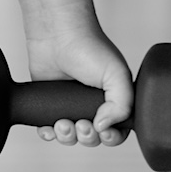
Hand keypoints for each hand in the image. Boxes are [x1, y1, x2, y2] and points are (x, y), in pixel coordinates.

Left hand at [26, 26, 133, 147]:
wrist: (57, 34)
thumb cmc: (90, 47)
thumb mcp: (117, 75)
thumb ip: (122, 105)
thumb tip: (104, 127)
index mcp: (114, 100)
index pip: (118, 132)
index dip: (111, 137)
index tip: (104, 132)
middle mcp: (93, 105)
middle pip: (93, 138)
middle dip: (87, 137)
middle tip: (81, 124)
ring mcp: (70, 105)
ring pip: (71, 136)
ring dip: (68, 137)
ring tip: (63, 123)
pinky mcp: (49, 103)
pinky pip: (48, 128)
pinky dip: (49, 133)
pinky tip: (49, 128)